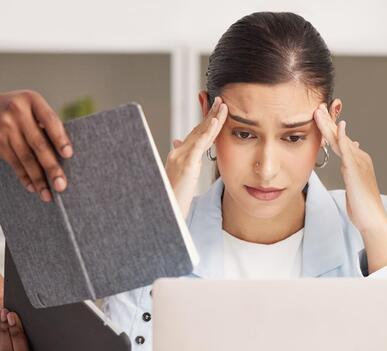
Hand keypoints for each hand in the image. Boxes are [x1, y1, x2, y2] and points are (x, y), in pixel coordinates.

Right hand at [0, 89, 72, 202]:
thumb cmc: (11, 110)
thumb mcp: (28, 107)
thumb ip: (44, 123)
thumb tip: (64, 156)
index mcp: (32, 100)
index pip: (50, 120)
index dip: (60, 138)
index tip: (68, 155)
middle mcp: (19, 112)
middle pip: (39, 144)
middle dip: (52, 168)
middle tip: (61, 185)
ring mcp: (6, 127)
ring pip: (26, 158)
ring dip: (39, 179)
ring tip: (48, 195)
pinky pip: (14, 163)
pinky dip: (25, 177)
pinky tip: (33, 187)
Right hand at [165, 96, 227, 215]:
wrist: (164, 212)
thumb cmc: (173, 199)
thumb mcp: (179, 177)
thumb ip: (183, 160)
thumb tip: (176, 141)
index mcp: (179, 156)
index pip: (195, 135)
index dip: (206, 122)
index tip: (216, 110)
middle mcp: (178, 153)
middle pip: (198, 130)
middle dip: (211, 115)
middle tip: (222, 101)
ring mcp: (181, 158)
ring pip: (200, 133)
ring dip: (213, 118)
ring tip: (223, 105)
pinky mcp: (186, 165)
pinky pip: (199, 145)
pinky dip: (208, 131)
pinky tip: (216, 121)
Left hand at [314, 104, 386, 272]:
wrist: (372, 219)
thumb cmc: (363, 205)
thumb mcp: (354, 183)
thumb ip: (350, 167)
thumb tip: (350, 152)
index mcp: (357, 161)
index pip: (340, 140)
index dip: (329, 127)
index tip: (319, 115)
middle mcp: (359, 158)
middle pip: (339, 135)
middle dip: (328, 120)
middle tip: (317, 106)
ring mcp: (358, 163)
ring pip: (340, 139)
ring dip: (329, 124)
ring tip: (319, 111)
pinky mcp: (355, 170)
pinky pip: (347, 150)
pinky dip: (342, 137)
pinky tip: (339, 127)